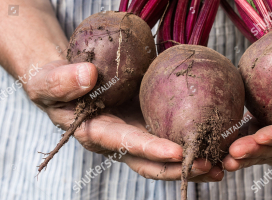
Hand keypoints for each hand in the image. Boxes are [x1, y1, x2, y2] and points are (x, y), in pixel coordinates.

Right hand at [26, 60, 223, 181]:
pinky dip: (191, 143)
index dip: (151, 150)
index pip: (126, 144)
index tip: (178, 153)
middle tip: (209, 168)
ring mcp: (134, 134)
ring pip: (164, 155)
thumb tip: (87, 76)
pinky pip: (169, 136)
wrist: (66, 82)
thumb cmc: (54, 83)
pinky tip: (214, 143)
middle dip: (179, 167)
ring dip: (192, 163)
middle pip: (151, 161)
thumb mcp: (49, 81)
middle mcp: (119, 140)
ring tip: (221, 166)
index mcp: (97, 133)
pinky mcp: (145, 123)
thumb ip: (62, 82)